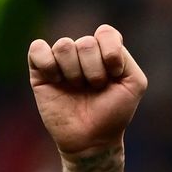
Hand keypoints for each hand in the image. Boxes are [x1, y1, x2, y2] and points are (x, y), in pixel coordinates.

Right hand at [27, 25, 147, 159]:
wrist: (91, 139)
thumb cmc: (114, 112)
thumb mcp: (134, 84)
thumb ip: (125, 58)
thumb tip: (96, 42)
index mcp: (106, 53)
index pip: (106, 32)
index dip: (111, 53)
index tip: (115, 75)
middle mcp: (83, 53)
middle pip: (86, 43)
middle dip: (95, 71)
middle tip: (95, 88)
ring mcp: (61, 60)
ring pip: (64, 45)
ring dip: (74, 72)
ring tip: (77, 88)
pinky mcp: (40, 71)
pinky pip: (38, 49)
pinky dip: (48, 65)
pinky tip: (56, 82)